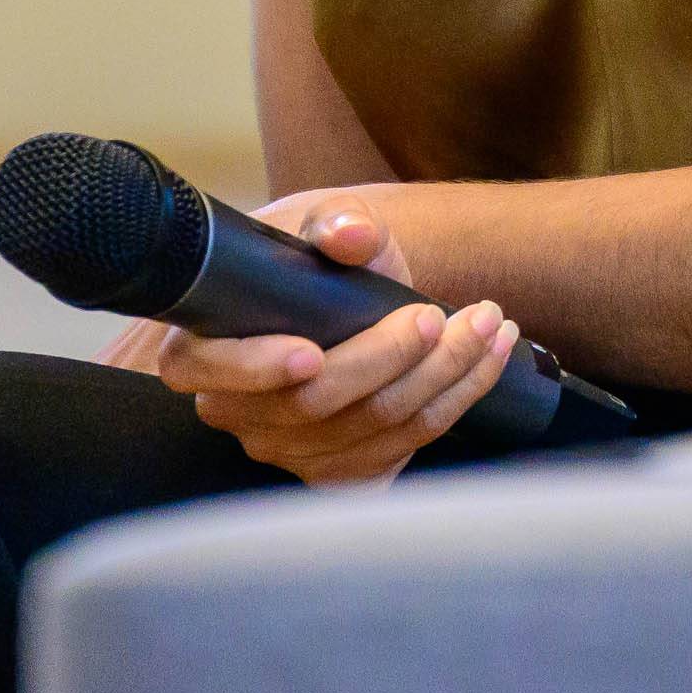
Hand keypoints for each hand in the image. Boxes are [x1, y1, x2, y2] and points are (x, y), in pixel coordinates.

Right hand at [146, 198, 525, 487]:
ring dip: (443, 374)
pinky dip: (457, 399)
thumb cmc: (319, 262)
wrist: (351, 298)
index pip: (211, 371)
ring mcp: (288, 451)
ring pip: (372, 427)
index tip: (311, 352)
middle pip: (312, 405)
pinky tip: (488, 358)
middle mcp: (237, 412)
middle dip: (387, 358)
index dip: (257, 368)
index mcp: (203, 350)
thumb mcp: (320, 225)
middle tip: (437, 315)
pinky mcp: (340, 471)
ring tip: (489, 322)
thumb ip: (336, 221)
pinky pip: (405, 445)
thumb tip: (352, 233)